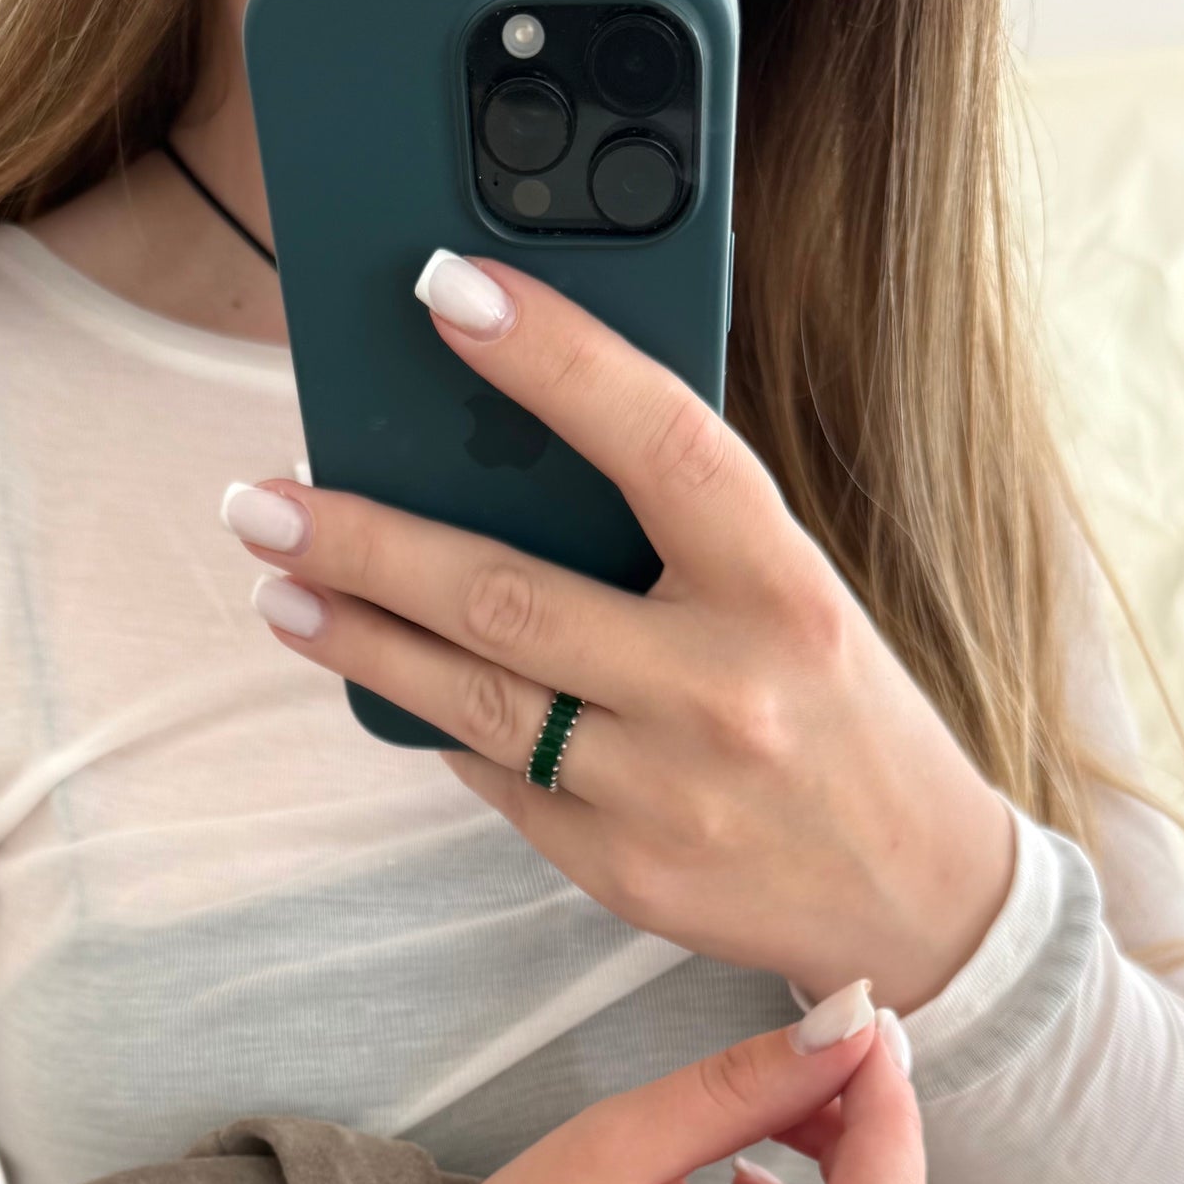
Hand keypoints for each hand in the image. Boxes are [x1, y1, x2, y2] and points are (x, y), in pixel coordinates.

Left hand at [221, 249, 1016, 1017]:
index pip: (661, 444)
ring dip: (359, 639)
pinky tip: (387, 682)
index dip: (554, 358)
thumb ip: (682, 535)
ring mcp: (668, 792)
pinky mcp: (624, 871)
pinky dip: (442, 726)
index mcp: (783, 587)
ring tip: (281, 589)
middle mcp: (726, 689)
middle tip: (264, 501)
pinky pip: (501, 781)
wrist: (919, 896)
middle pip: (507, 596)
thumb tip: (506, 456)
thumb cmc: (843, 714)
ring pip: (474, 700)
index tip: (449, 287)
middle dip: (365, 542)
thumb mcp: (794, 598)